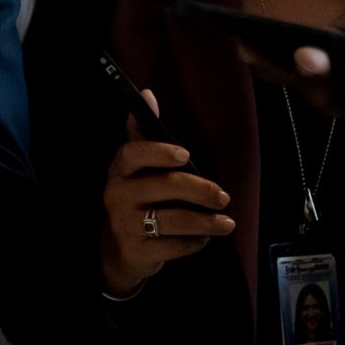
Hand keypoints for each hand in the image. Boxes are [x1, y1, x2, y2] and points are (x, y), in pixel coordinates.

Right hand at [99, 90, 233, 295]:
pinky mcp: (137, 251)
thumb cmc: (137, 200)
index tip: (186, 154)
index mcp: (119, 171)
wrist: (120, 250)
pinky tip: (204, 239)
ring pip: (172, 220)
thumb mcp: (137, 169)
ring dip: (205, 222)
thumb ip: (144, 135)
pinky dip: (194, 243)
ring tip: (226, 223)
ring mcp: (125, 224)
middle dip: (200, 190)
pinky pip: (172, 246)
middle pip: (163, 186)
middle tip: (223, 196)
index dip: (158, 152)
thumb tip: (148, 94)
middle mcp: (117, 195)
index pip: (132, 154)